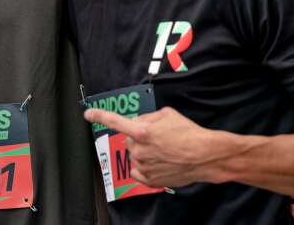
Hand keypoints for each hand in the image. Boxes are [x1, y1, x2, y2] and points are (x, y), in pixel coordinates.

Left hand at [84, 106, 217, 187]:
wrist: (205, 156)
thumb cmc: (189, 133)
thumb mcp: (167, 114)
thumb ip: (146, 117)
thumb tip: (137, 122)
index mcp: (142, 131)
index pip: (115, 122)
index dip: (100, 116)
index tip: (88, 114)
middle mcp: (139, 149)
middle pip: (129, 140)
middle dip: (139, 137)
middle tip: (159, 137)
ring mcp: (143, 166)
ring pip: (134, 155)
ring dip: (144, 152)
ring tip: (164, 150)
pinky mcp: (149, 179)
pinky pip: (137, 171)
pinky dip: (144, 167)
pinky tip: (159, 162)